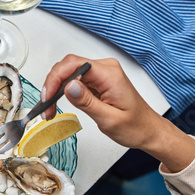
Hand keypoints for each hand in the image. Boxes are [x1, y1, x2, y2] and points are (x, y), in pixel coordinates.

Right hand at [42, 54, 194, 172]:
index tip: (47, 96)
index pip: (74, 64)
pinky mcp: (98, 80)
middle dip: (52, 84)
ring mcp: (102, 73)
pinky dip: (63, 91)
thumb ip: (87, 101)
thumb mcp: (109, 119)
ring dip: (56, 89)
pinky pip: (75, 79)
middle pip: (68, 66)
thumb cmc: (135, 127)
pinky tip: (57, 103)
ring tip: (49, 109)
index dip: (55, 78)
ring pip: (69, 72)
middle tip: (45, 106)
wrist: (148, 130)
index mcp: (109, 74)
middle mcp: (106, 69)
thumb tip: (68, 86)